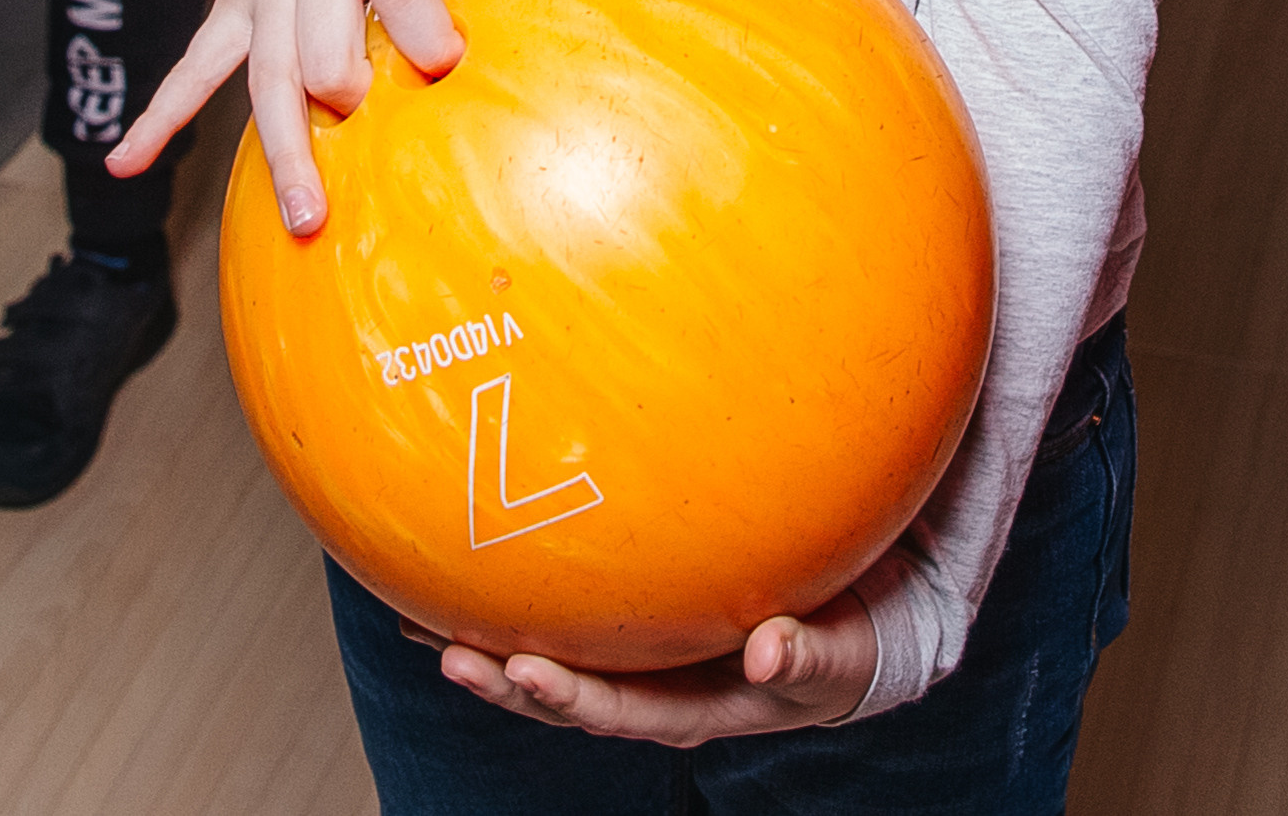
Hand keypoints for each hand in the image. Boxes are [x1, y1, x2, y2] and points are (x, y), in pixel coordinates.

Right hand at [108, 0, 498, 221]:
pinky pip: (192, 67)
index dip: (417, 24)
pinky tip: (127, 163)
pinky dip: (157, 116)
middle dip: (346, 95)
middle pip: (319, 44)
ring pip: (266, 77)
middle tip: (374, 137)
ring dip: (285, 150)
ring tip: (308, 220)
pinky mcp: (232, 7)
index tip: (442, 65)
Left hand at [426, 596, 878, 744]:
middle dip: (506, 680)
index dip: (570, 697)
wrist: (860, 626)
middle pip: (569, 696)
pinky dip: (525, 603)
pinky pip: (576, 615)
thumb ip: (807, 654)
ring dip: (495, 649)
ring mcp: (646, 659)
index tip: (523, 669)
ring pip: (558, 661)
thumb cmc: (849, 644)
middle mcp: (658, 691)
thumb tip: (769, 654)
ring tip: (427, 623)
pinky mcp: (644, 623)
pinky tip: (473, 577)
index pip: (620, 711)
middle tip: (449, 649)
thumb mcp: (840, 656)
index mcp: (697, 708)